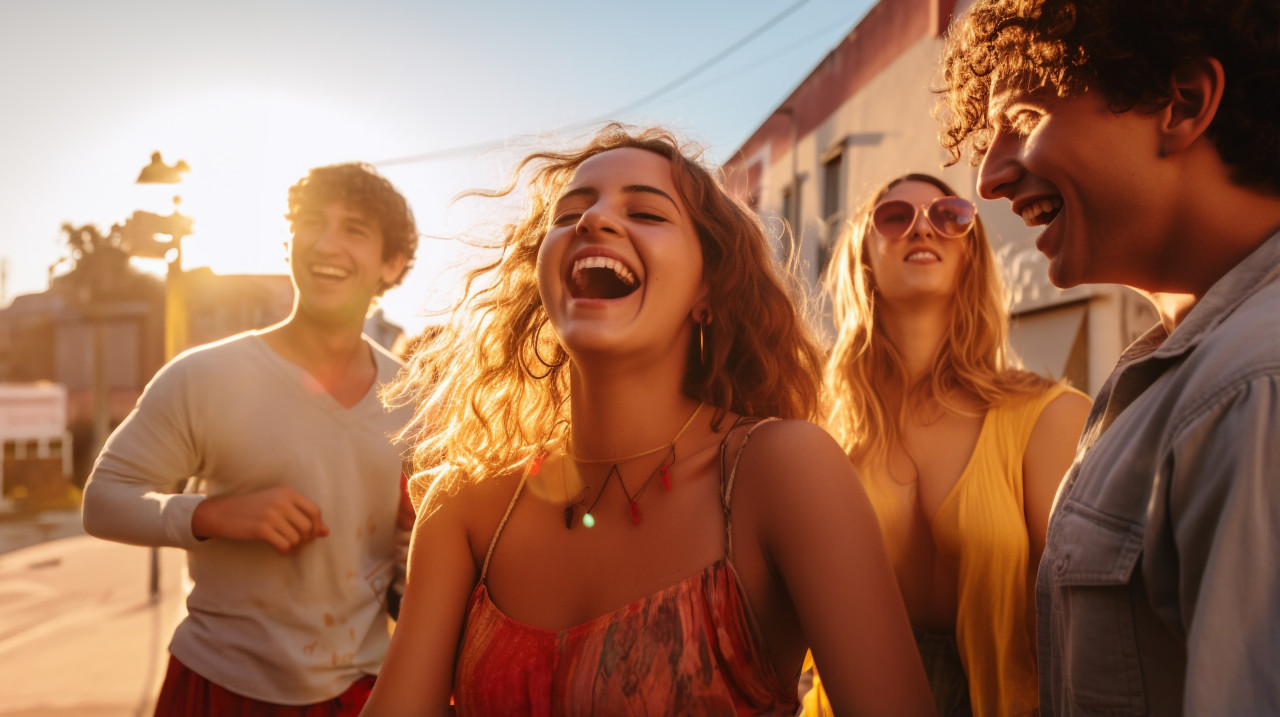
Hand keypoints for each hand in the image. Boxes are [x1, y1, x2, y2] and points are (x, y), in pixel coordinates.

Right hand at [191, 486, 329, 554]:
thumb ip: (302, 516)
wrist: (222, 512)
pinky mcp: (262, 529)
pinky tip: (278, 550)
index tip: (308, 534)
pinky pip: (285, 545)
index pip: (315, 511)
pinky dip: (284, 551)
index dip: (316, 526)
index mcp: (288, 492)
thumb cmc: (253, 509)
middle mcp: (282, 501)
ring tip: (286, 546)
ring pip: (297, 538)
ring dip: (294, 547)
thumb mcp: (278, 506)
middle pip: (308, 527)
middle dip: (306, 540)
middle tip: (296, 544)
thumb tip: (326, 531)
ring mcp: (272, 515)